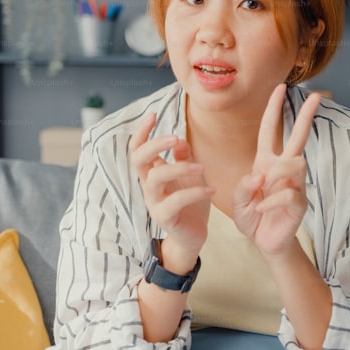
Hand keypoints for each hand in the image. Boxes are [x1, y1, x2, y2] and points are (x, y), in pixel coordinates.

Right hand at [129, 113, 213, 258]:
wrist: (193, 236)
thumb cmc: (190, 203)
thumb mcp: (189, 176)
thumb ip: (182, 157)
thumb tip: (179, 140)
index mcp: (152, 173)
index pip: (138, 149)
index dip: (141, 132)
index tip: (152, 114)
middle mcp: (149, 186)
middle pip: (139, 159)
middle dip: (155, 144)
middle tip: (175, 137)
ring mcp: (154, 202)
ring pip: (156, 178)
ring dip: (179, 167)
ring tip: (201, 168)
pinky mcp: (165, 218)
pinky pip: (175, 201)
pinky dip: (195, 192)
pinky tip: (211, 190)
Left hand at [232, 84, 320, 256]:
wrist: (264, 242)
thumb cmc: (252, 217)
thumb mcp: (239, 200)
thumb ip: (244, 186)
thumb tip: (261, 176)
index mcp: (266, 162)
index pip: (271, 130)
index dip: (275, 109)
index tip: (281, 87)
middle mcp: (283, 169)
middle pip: (298, 137)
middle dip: (306, 116)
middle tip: (317, 96)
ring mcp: (295, 184)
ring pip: (295, 163)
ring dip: (276, 175)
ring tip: (262, 192)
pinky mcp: (300, 202)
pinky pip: (288, 193)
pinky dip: (270, 202)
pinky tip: (261, 210)